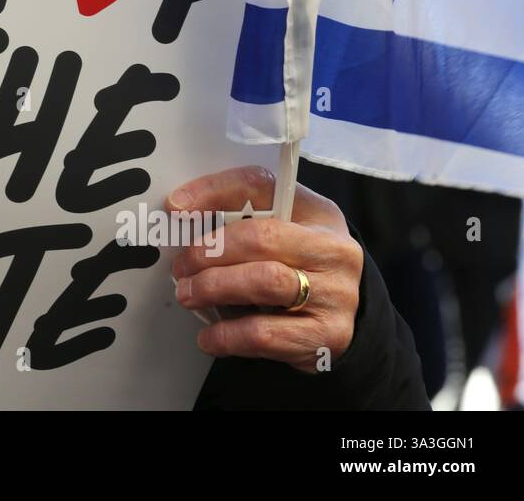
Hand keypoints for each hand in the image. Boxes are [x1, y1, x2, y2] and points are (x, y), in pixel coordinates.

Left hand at [167, 165, 363, 374]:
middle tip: (181, 267)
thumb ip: (238, 216)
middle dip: (210, 252)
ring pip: (265, 282)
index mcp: (317, 213)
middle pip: (261, 238)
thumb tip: (181, 210)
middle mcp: (333, 249)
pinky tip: (210, 336)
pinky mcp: (328, 335)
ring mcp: (336, 294)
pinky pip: (266, 334)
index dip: (213, 192)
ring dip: (214, 288)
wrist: (347, 314)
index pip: (260, 186)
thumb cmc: (300, 266)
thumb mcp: (280, 231)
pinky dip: (228, 335)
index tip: (176, 206)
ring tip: (188, 295)